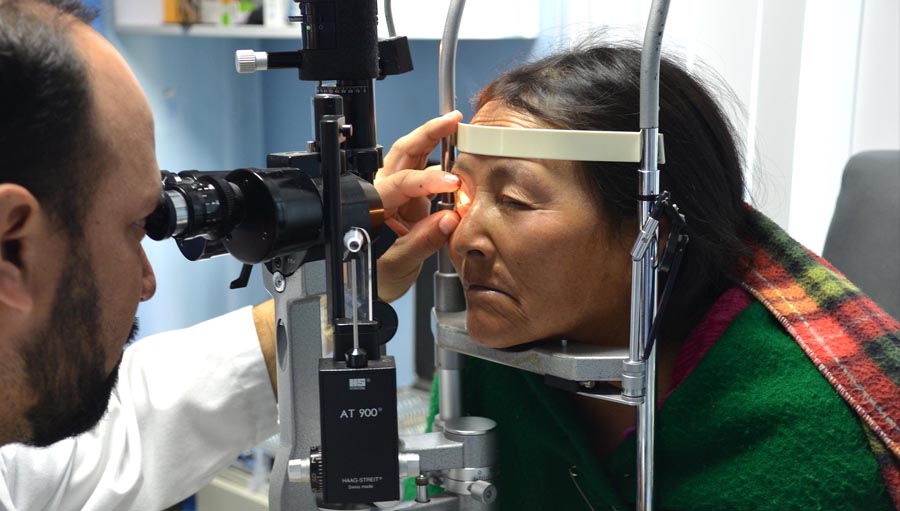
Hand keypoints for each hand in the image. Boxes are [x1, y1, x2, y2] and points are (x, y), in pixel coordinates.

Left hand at [375, 111, 462, 301]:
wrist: (369, 288)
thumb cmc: (373, 277)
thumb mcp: (397, 264)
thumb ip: (423, 242)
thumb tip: (449, 220)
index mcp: (374, 205)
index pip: (404, 182)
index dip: (430, 180)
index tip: (454, 182)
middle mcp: (384, 193)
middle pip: (405, 152)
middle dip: (429, 132)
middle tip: (454, 120)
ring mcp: (399, 196)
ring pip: (415, 159)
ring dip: (436, 141)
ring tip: (458, 129)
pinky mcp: (413, 203)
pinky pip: (430, 180)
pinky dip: (446, 169)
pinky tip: (461, 165)